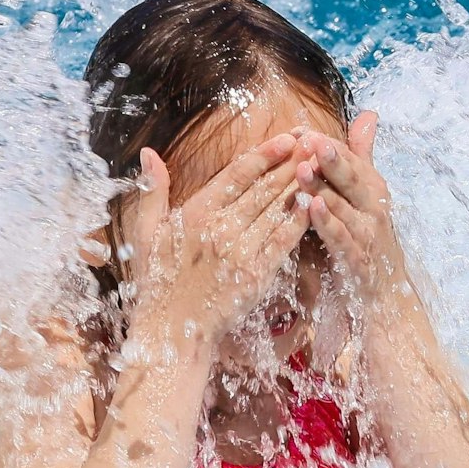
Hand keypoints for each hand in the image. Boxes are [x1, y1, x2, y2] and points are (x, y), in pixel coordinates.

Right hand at [122, 133, 312, 339]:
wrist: (172, 329)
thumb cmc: (158, 281)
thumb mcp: (146, 232)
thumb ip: (153, 190)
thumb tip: (149, 152)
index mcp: (195, 213)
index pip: (237, 174)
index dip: (265, 154)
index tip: (287, 137)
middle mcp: (219, 228)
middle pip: (263, 187)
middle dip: (291, 161)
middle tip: (315, 140)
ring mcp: (240, 252)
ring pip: (277, 210)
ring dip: (301, 185)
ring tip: (321, 164)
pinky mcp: (256, 275)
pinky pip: (283, 241)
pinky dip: (299, 221)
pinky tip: (314, 204)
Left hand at [296, 111, 410, 304]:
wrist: (386, 292)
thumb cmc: (367, 234)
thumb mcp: (364, 193)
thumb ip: (360, 155)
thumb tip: (368, 114)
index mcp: (371, 188)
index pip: (350, 159)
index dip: (326, 145)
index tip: (301, 130)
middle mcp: (372, 207)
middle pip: (350, 178)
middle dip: (331, 159)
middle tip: (311, 140)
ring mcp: (366, 233)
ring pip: (342, 207)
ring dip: (322, 188)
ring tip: (302, 170)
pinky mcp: (358, 260)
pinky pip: (340, 238)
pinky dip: (326, 223)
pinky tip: (311, 208)